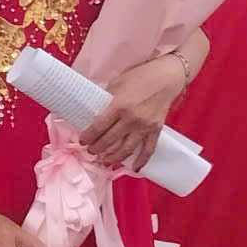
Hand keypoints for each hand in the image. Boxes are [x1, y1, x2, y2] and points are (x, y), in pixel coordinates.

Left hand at [79, 52, 188, 171]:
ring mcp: (144, 126)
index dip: (88, 136)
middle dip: (96, 148)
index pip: (98, 127)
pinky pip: (148, 149)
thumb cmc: (138, 78)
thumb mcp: (116, 84)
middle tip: (90, 151)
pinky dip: (141, 161)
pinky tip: (134, 168)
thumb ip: (106, 100)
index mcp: (118, 105)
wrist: (165, 78)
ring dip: (113, 158)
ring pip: (126, 149)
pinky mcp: (156, 130)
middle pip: (109, 140)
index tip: (82, 141)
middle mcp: (131, 119)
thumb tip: (94, 113)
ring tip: (104, 161)